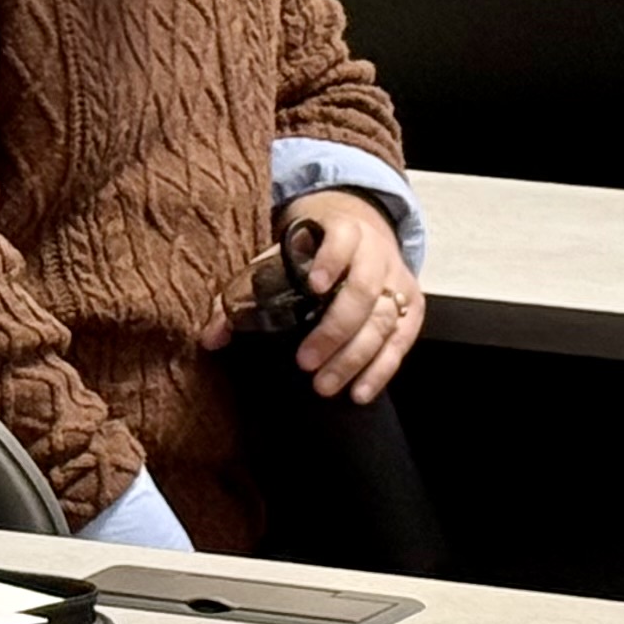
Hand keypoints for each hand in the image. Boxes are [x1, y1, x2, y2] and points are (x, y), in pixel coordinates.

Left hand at [198, 189, 422, 402]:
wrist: (360, 233)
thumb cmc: (311, 252)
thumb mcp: (279, 258)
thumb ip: (245, 293)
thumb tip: (212, 337)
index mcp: (343, 231)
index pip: (341, 240)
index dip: (330, 261)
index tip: (312, 286)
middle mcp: (375, 254)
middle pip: (363, 291)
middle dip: (335, 330)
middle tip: (305, 362)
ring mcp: (397, 280)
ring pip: (384, 321)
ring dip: (355, 358)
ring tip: (325, 385)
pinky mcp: (412, 307)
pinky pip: (402, 342)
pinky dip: (381, 370)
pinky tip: (359, 392)